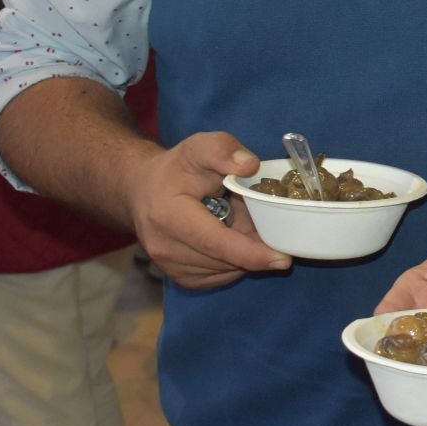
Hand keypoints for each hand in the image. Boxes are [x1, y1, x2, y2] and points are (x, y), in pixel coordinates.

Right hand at [128, 132, 291, 289]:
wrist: (143, 190)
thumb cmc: (176, 169)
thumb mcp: (199, 147)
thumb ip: (224, 150)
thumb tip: (250, 166)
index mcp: (169, 216)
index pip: (216, 242)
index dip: (252, 253)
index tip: (283, 259)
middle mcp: (165, 248)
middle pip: (226, 259)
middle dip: (253, 244)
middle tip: (258, 217)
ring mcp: (171, 268)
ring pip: (227, 270)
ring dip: (243, 251)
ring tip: (235, 220)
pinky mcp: (181, 278)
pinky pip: (221, 276)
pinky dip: (234, 261)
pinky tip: (229, 236)